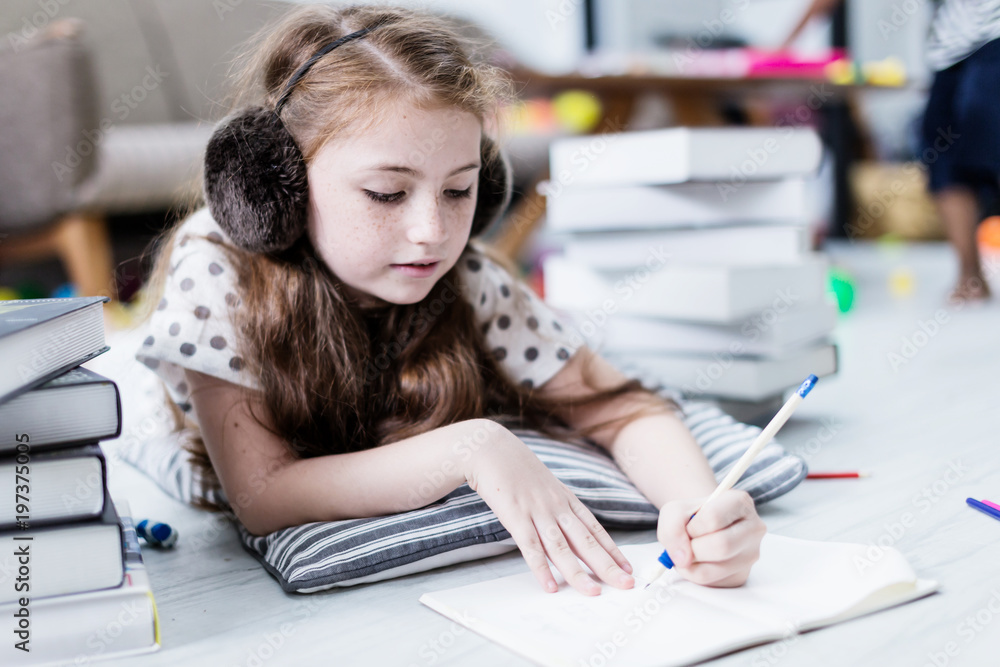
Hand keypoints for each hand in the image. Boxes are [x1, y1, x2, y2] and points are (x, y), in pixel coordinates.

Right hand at [465, 427, 634, 595]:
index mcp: (565, 499)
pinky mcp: (515, 516)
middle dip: (607, 565)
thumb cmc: (515, 467)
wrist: (490, 448)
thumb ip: (556, 504)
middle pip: (586, 541)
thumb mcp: (544, 484)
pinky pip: (530, 547)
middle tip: (626, 585)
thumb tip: (567, 525)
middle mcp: (556, 507)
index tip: (627, 568)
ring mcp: (537, 512)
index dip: (612, 550)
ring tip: (593, 592)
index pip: (594, 529)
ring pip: (561, 548)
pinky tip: (550, 586)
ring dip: (578, 573)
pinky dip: (541, 568)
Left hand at [656, 490, 764, 586]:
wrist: (702, 528)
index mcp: (740, 502)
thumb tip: (683, 559)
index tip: (689, 527)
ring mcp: (751, 554)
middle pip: (721, 546)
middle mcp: (753, 528)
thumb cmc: (692, 517)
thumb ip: (673, 526)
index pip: (713, 517)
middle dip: (693, 548)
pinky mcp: (742, 574)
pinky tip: (696, 561)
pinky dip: (694, 573)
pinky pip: (712, 582)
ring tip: (689, 552)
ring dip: (691, 563)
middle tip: (687, 543)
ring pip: (717, 568)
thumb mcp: (675, 510)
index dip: (693, 526)